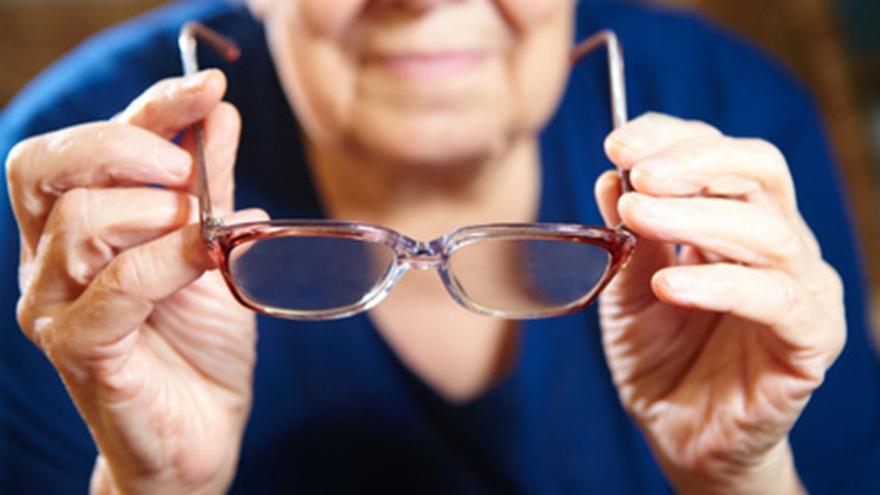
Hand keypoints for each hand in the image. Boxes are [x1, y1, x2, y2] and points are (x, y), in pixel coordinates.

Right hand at [6, 70, 265, 494]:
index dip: (149, 107)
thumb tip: (219, 115)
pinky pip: (111, 287)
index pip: (86, 146)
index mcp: (77, 226)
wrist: (203, 432)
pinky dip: (164, 259)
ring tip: (203, 230)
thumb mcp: (216, 250)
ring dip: (154, 210)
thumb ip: (210, 187)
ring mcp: (55, 305)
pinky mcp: (78, 349)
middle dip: (130, 147)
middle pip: (50, 166)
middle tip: (191, 172)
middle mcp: (50, 259)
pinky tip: (204, 253)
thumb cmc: (203, 342)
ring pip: (78, 221)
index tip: (209, 87)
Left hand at [595, 113, 844, 493]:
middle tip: (637, 171)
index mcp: (734, 222)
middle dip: (694, 161)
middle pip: (759, 172)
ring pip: (766, 229)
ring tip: (637, 216)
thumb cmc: (659, 358)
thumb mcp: (626, 291)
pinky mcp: (809, 339)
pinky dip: (719, 284)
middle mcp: (776, 245)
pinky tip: (670, 286)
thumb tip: (612, 176)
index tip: (618, 143)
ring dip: (696, 215)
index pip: (720, 155)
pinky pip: (774, 300)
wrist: (680, 435)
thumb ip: (626, 239)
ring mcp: (799, 289)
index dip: (672, 139)